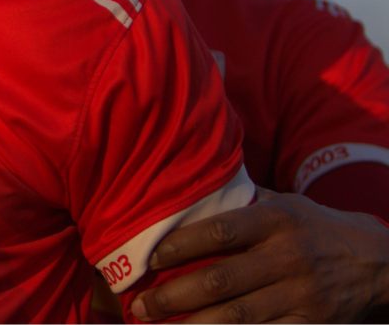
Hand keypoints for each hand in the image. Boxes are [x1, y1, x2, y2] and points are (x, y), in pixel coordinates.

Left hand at [132, 188, 388, 322]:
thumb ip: (240, 204)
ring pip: (238, 316)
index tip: (148, 260)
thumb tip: (184, 194)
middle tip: (140, 306)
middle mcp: (289, 257)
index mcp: (277, 220)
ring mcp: (302, 295)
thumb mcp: (286, 205)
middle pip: (221, 281)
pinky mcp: (313, 324)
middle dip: (173, 296)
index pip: (218, 232)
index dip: (179, 247)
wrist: (380, 262)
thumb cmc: (315, 228)